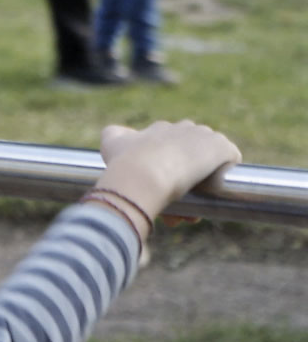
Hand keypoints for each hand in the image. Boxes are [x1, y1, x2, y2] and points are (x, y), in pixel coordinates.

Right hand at [94, 120, 240, 223]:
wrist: (143, 172)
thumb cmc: (124, 162)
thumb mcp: (111, 144)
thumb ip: (113, 136)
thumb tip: (115, 133)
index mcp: (159, 129)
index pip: (167, 148)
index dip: (165, 170)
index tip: (160, 189)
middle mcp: (182, 128)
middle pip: (189, 156)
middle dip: (183, 179)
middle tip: (175, 207)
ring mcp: (203, 136)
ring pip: (207, 163)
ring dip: (201, 185)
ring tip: (190, 213)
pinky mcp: (221, 147)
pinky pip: (230, 159)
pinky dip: (225, 174)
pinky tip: (216, 193)